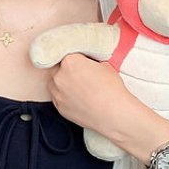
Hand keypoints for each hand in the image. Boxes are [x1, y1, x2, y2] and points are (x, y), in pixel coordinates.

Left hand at [44, 53, 168, 165]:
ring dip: (63, 83)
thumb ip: (90, 62)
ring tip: (79, 88)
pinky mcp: (59, 107)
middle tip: (79, 75)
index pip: (66, 54)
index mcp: (70, 61)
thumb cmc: (112, 91)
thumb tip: (88, 64)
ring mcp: (57, 93)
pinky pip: (58, 98)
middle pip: (57, 68)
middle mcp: (59, 76)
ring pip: (55, 83)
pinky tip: (78, 99)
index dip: (74, 58)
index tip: (79, 62)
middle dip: (66, 70)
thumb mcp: (105, 66)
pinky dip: (65, 97)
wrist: (114, 115)